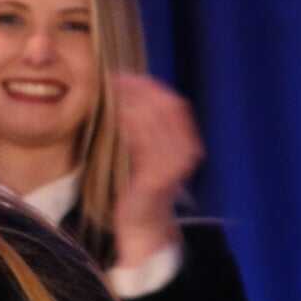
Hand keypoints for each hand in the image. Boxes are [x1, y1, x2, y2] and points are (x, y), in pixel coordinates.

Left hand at [109, 73, 202, 267]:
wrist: (144, 226)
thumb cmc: (142, 187)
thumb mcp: (149, 153)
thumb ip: (147, 130)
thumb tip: (131, 97)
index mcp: (187, 143)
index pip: (173, 104)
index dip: (151, 86)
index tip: (126, 74)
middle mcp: (187, 152)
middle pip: (166, 107)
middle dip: (141, 89)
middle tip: (115, 78)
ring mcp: (174, 165)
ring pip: (155, 121)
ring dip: (133, 102)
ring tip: (112, 92)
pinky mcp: (157, 177)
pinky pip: (143, 143)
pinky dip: (130, 125)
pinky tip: (116, 115)